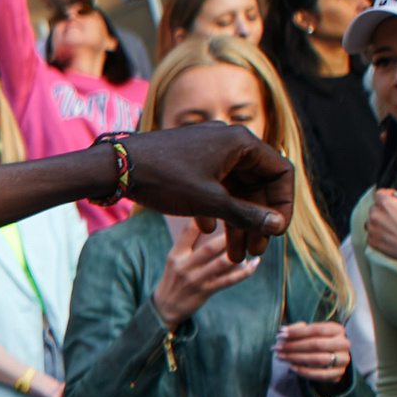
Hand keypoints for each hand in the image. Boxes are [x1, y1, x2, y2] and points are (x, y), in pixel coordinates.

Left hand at [126, 125, 294, 259]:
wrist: (114, 168)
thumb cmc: (163, 179)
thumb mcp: (209, 201)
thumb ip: (246, 214)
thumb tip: (277, 226)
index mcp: (240, 143)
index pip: (280, 173)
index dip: (283, 204)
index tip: (276, 232)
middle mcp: (228, 142)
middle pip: (257, 184)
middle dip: (256, 221)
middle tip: (255, 252)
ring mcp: (208, 151)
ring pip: (234, 189)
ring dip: (236, 221)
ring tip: (233, 254)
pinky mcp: (190, 161)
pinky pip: (213, 186)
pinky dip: (214, 209)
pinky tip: (205, 231)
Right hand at [151, 221, 259, 324]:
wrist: (165, 306)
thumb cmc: (175, 277)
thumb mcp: (174, 258)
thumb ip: (189, 242)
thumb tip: (208, 219)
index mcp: (176, 254)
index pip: (189, 232)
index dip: (204, 219)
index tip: (221, 206)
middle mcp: (184, 266)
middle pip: (209, 248)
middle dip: (228, 236)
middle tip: (245, 224)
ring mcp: (196, 280)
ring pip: (221, 264)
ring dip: (238, 253)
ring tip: (251, 243)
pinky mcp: (206, 291)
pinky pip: (229, 280)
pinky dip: (245, 272)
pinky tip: (255, 263)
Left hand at [276, 321, 352, 384]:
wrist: (328, 359)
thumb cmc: (314, 342)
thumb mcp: (307, 333)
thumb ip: (297, 329)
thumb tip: (283, 331)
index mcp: (337, 330)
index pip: (317, 329)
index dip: (297, 332)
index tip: (280, 335)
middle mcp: (343, 343)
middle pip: (317, 344)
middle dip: (294, 346)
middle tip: (276, 348)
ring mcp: (343, 359)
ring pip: (319, 360)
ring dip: (296, 358)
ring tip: (280, 357)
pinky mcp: (339, 373)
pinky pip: (321, 374)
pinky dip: (304, 371)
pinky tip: (291, 367)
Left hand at [364, 189, 396, 269]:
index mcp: (386, 204)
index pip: (379, 193)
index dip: (388, 194)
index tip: (393, 198)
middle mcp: (376, 216)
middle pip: (375, 207)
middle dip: (385, 208)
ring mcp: (372, 229)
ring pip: (372, 221)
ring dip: (381, 221)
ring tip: (396, 226)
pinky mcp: (372, 242)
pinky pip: (372, 233)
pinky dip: (380, 233)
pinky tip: (393, 235)